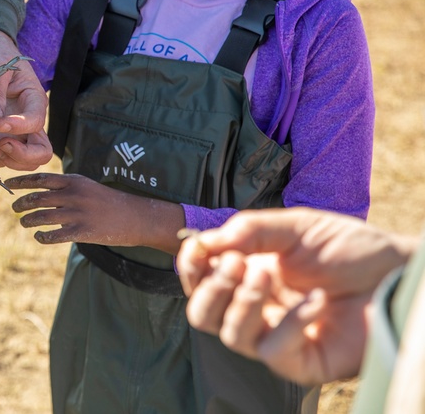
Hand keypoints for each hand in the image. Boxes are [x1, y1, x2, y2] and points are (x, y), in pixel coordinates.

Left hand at [0, 29, 51, 169]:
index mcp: (34, 100)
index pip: (36, 121)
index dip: (20, 126)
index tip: (0, 124)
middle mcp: (31, 122)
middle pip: (42, 153)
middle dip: (21, 155)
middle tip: (0, 144)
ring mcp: (20, 134)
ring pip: (26, 162)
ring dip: (7, 159)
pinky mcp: (6, 140)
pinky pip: (6, 159)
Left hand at [6, 172, 182, 251]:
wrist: (135, 217)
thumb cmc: (108, 201)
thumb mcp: (87, 186)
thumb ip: (65, 186)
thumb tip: (40, 189)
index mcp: (74, 181)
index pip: (40, 178)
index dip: (21, 181)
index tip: (8, 184)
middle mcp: (73, 195)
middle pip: (37, 198)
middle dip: (21, 203)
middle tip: (14, 207)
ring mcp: (77, 214)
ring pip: (41, 217)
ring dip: (28, 220)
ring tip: (24, 222)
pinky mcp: (82, 232)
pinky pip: (54, 235)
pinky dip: (42, 237)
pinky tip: (39, 236)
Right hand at [177, 208, 417, 383]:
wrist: (400, 276)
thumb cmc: (353, 250)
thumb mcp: (296, 227)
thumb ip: (250, 230)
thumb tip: (205, 242)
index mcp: (250, 273)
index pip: (201, 280)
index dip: (190, 268)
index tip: (195, 249)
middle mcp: (258, 308)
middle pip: (202, 314)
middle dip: (210, 288)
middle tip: (235, 264)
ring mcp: (278, 336)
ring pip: (230, 335)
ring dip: (242, 303)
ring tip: (266, 276)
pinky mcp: (301, 362)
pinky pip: (272, 351)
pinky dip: (288, 324)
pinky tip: (314, 303)